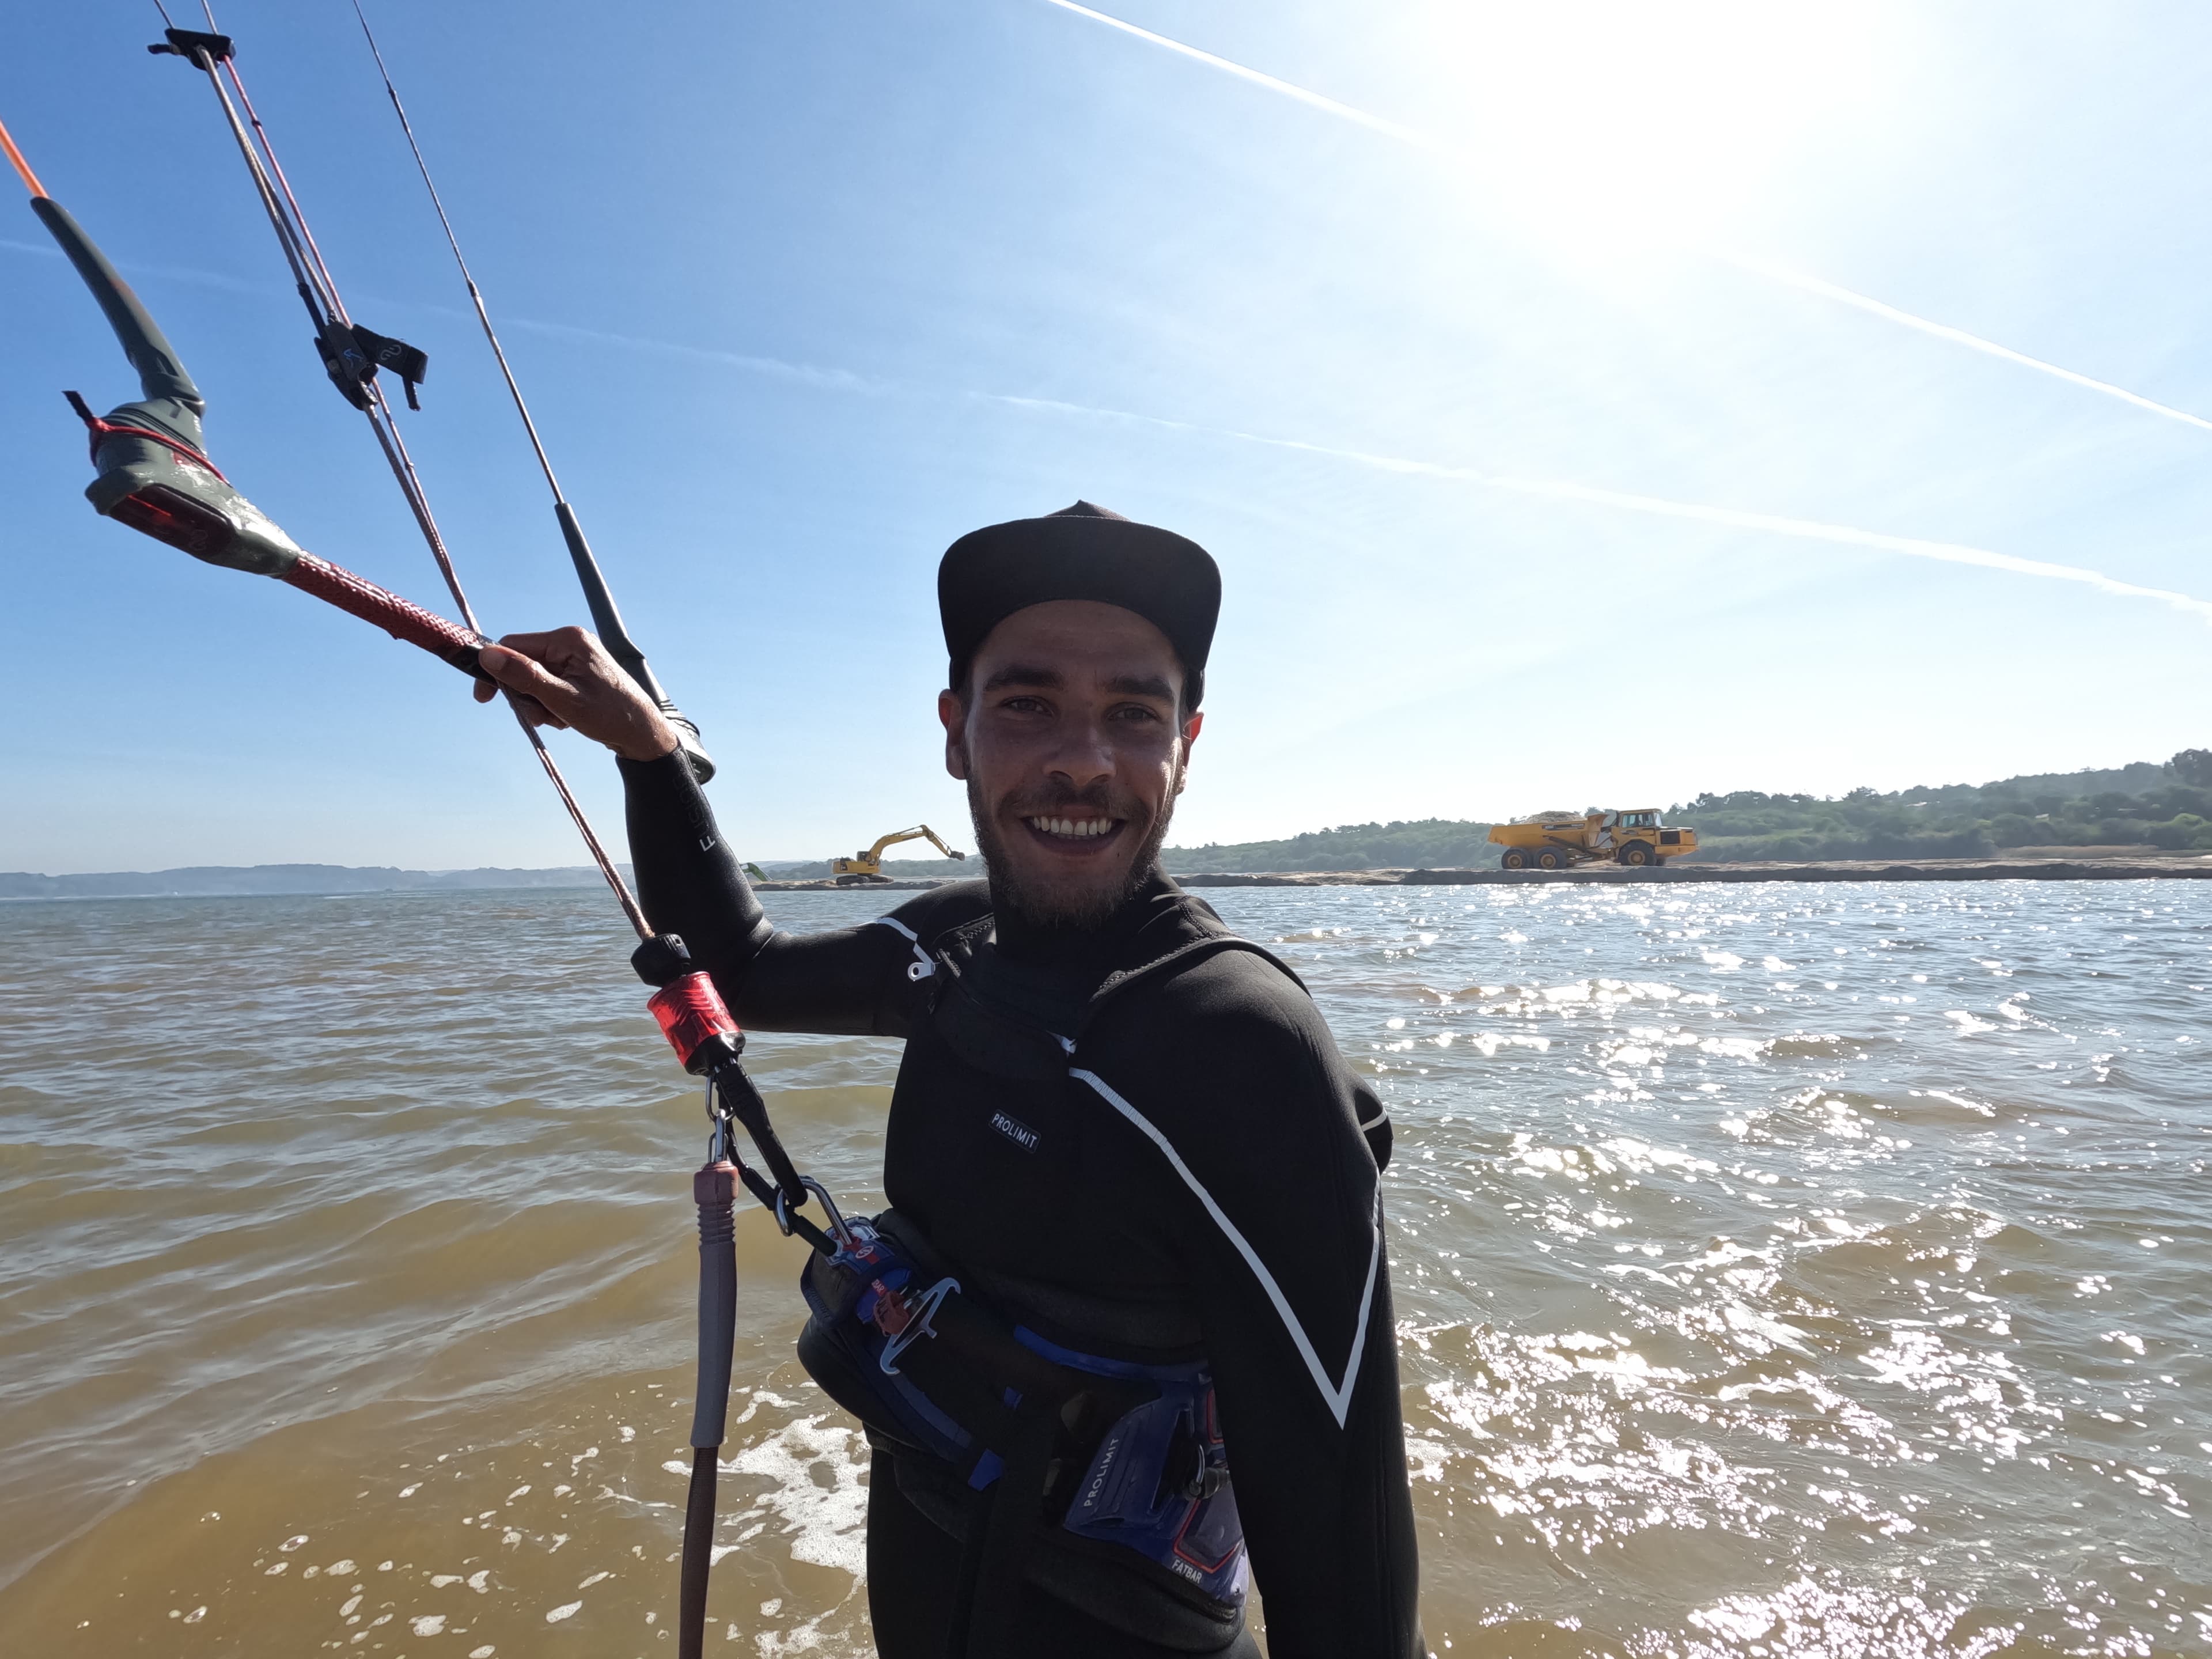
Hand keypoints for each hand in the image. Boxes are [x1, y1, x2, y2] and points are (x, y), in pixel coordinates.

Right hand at [473, 626, 679, 761]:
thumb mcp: (561, 698)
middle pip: (522, 665)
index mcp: (567, 640)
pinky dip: (552, 706)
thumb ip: (525, 676)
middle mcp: (570, 644)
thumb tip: (487, 656)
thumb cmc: (610, 715)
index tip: (485, 698)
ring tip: (561, 719)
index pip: (512, 645)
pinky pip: (548, 688)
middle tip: (542, 716)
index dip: (495, 671)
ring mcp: (574, 659)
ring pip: (534, 680)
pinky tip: (568, 718)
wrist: (643, 734)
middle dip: (526, 695)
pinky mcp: (577, 675)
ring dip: (539, 705)